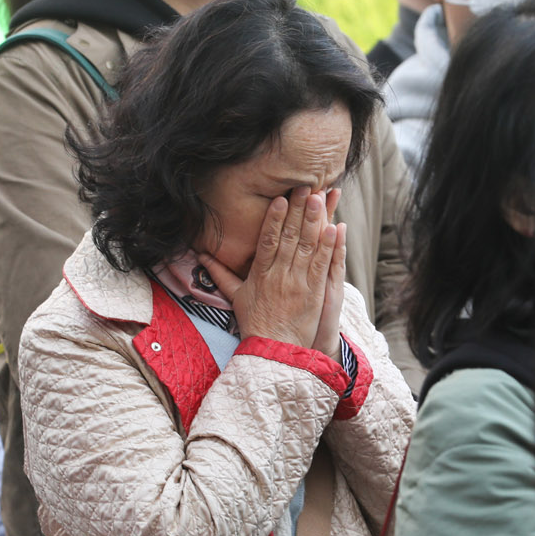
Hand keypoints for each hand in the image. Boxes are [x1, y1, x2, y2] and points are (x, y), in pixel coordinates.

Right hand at [199, 189, 341, 350]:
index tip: (280, 199)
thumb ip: (219, 274)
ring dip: (315, 219)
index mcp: (261, 274)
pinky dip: (329, 245)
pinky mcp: (315, 292)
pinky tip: (335, 227)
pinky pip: (323, 264)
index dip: (275, 219)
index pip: (268, 240)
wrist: (272, 349)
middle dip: (298, 210)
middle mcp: (280, 275)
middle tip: (305, 186)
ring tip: (320, 197)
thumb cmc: (254, 323)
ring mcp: (299, 282)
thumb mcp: (235, 296)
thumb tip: (200, 256)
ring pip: (308, 246)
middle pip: (290, 237)